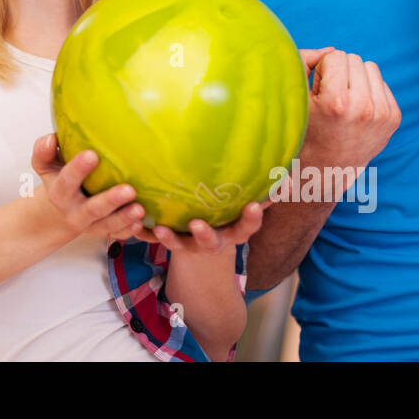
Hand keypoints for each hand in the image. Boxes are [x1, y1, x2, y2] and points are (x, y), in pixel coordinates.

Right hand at [30, 134, 146, 240]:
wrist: (57, 211)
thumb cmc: (58, 180)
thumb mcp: (45, 165)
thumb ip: (44, 150)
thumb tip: (52, 139)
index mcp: (59, 192)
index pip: (67, 180)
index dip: (78, 169)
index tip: (92, 155)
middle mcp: (74, 211)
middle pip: (92, 209)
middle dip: (111, 200)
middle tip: (129, 190)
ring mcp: (90, 225)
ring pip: (108, 225)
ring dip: (125, 218)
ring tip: (140, 209)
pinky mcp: (104, 232)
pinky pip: (118, 235)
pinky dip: (129, 231)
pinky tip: (141, 223)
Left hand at [130, 200, 268, 255]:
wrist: (204, 252)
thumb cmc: (228, 215)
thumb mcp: (243, 207)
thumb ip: (260, 189)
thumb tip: (285, 166)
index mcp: (234, 230)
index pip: (247, 226)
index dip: (252, 218)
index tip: (255, 207)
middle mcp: (213, 241)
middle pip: (212, 242)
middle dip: (206, 235)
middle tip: (198, 225)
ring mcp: (190, 246)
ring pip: (181, 246)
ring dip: (170, 239)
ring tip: (159, 229)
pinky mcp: (170, 242)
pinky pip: (156, 241)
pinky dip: (145, 234)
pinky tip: (133, 227)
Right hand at [296, 47, 401, 174]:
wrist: (328, 169)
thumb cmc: (305, 129)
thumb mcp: (295, 97)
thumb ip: (304, 62)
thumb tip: (331, 49)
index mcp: (337, 103)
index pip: (335, 56)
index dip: (322, 70)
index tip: (318, 90)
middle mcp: (364, 108)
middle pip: (354, 59)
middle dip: (340, 72)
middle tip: (330, 97)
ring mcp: (383, 114)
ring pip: (370, 67)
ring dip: (355, 78)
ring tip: (344, 101)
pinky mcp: (394, 118)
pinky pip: (381, 83)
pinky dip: (368, 90)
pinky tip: (356, 109)